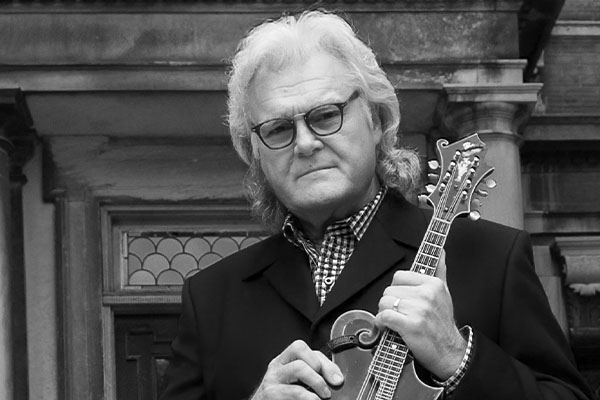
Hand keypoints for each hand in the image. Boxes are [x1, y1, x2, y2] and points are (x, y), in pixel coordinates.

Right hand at [251, 340, 343, 399]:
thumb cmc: (284, 399)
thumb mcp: (299, 384)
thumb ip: (314, 376)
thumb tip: (337, 379)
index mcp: (284, 361)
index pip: (304, 347)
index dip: (324, 361)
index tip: (337, 379)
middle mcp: (277, 366)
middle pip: (300, 349)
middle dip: (320, 367)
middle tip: (327, 387)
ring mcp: (272, 379)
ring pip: (298, 367)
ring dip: (317, 382)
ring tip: (323, 397)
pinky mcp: (270, 394)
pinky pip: (294, 391)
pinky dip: (309, 398)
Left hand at [374, 250, 465, 379]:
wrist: (449, 352)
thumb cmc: (442, 324)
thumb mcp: (445, 294)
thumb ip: (440, 270)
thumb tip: (441, 251)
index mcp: (433, 284)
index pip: (399, 276)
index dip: (396, 289)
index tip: (401, 299)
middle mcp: (427, 294)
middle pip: (389, 290)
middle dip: (389, 303)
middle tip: (398, 313)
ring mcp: (419, 310)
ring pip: (384, 302)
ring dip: (384, 313)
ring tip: (394, 320)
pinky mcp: (411, 325)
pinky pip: (384, 316)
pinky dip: (381, 323)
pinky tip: (388, 327)